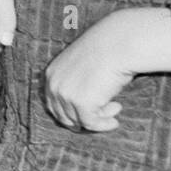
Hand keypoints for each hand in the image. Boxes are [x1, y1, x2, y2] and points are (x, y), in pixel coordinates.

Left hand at [44, 15, 135, 131]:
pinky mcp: (81, 103)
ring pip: (79, 121)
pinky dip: (103, 126)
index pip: (54, 105)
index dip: (72, 113)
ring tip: (116, 107)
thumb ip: (77, 84)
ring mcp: (65, 95)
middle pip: (64, 116)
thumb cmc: (106, 52)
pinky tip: (115, 122)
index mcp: (51, 75)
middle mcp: (54, 85)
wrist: (118, 44)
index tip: (91, 113)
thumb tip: (82, 108)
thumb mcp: (83, 67)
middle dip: (85, 118)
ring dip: (99, 118)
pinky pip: (91, 124)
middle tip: (106, 111)